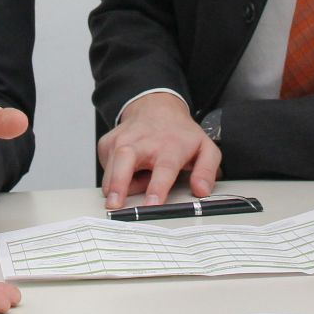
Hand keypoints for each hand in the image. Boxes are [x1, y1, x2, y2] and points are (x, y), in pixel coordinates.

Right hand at [98, 92, 220, 208]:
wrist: (155, 108)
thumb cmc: (178, 134)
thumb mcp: (204, 148)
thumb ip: (207, 171)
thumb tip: (201, 190)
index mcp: (169, 147)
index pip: (163, 169)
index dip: (157, 188)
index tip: (151, 204)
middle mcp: (143, 142)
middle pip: (125, 160)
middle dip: (118, 184)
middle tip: (115, 205)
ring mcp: (121, 141)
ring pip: (111, 169)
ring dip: (115, 187)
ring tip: (128, 190)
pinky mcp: (107, 144)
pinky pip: (106, 169)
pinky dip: (113, 178)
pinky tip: (126, 171)